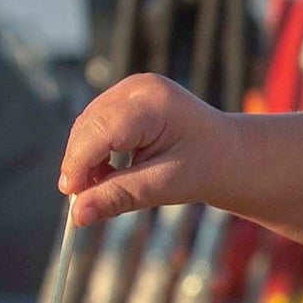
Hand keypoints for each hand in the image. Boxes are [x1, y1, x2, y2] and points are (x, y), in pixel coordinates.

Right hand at [58, 73, 239, 226]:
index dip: (79, 163)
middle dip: (80, 164)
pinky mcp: (127, 97)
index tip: (72, 198)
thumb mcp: (165, 186)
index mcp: (154, 103)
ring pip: (89, 125)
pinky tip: (108, 175)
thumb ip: (120, 196)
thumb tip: (77, 215)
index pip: (100, 130)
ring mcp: (132, 88)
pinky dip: (96, 151)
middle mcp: (139, 87)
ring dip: (87, 159)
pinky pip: (98, 124)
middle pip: (89, 126)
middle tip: (81, 202)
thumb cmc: (206, 168)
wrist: (230, 154)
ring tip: (101, 190)